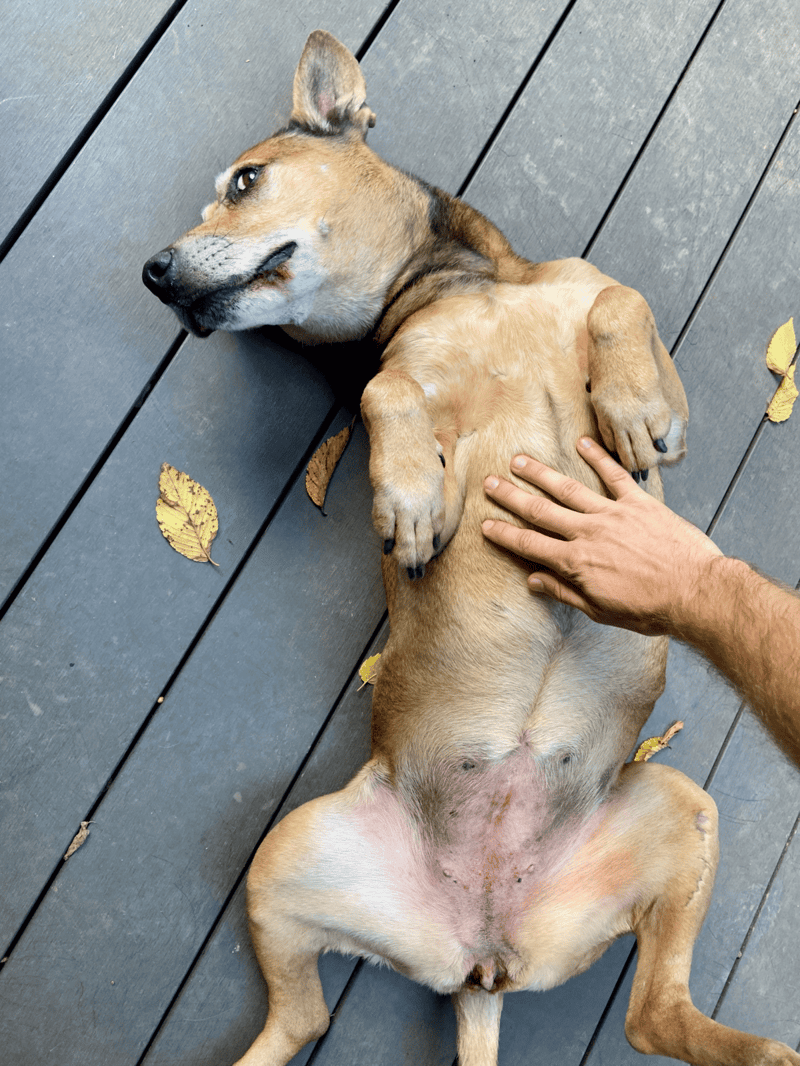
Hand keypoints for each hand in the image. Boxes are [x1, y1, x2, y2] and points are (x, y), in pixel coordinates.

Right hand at [481, 438, 721, 634]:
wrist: (695, 593)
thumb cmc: (650, 609)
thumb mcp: (601, 610)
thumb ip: (565, 592)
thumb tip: (534, 580)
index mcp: (576, 563)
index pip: (530, 545)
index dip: (504, 534)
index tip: (486, 525)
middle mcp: (588, 533)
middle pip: (540, 511)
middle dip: (511, 497)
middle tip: (490, 483)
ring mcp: (613, 514)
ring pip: (568, 489)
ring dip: (541, 474)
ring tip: (520, 460)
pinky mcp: (639, 504)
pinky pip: (615, 475)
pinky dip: (598, 457)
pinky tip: (582, 443)